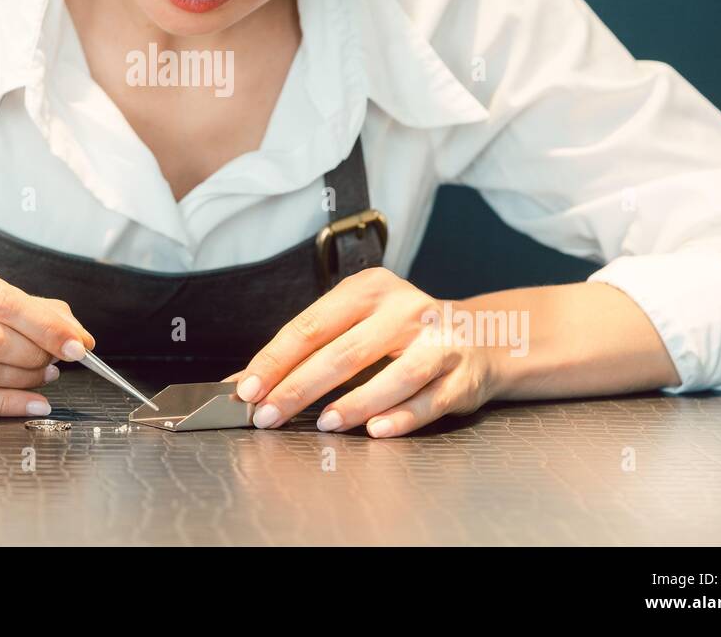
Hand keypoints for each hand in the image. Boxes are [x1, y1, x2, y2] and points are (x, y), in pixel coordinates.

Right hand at [0, 242, 94, 415]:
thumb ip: (13, 300)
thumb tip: (68, 326)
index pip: (0, 298)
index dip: (46, 324)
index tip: (77, 340)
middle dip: (37, 353)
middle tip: (59, 360)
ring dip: (23, 378)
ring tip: (43, 375)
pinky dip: (3, 403)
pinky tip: (29, 401)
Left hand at [225, 268, 495, 436]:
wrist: (478, 336)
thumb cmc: (399, 334)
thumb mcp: (354, 326)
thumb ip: (304, 353)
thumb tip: (242, 383)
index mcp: (368, 289)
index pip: (310, 325)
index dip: (275, 360)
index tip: (247, 389)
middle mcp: (404, 308)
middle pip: (344, 352)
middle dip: (300, 388)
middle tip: (268, 415)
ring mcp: (437, 340)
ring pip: (393, 375)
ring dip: (355, 403)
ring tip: (323, 424)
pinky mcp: (461, 374)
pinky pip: (428, 399)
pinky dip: (401, 417)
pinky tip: (375, 431)